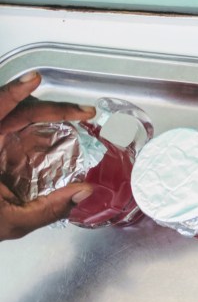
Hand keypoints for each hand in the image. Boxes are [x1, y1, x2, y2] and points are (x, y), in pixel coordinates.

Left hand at [0, 72, 95, 239]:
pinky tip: (54, 129)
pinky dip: (36, 125)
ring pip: (17, 116)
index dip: (16, 91)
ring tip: (75, 116)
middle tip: (84, 112)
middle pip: (18, 111)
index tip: (35, 79)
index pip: (1, 111)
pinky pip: (16, 130)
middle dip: (53, 107)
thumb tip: (85, 191)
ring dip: (46, 113)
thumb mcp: (12, 221)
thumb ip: (50, 208)